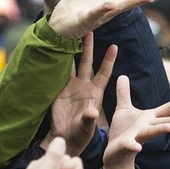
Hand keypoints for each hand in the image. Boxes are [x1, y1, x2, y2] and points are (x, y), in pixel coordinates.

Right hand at [45, 32, 116, 156]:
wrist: (65, 138)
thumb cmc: (81, 134)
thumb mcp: (86, 128)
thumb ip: (88, 120)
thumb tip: (91, 112)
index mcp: (95, 92)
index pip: (104, 73)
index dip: (109, 60)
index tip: (115, 46)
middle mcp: (84, 86)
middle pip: (87, 62)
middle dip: (88, 47)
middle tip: (89, 30)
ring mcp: (71, 86)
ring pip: (72, 64)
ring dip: (71, 50)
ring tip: (70, 34)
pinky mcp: (58, 90)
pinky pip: (58, 72)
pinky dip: (56, 61)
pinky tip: (54, 49)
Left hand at [48, 0, 169, 39]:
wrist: (55, 28)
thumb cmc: (69, 12)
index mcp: (108, 2)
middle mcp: (106, 9)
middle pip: (131, 1)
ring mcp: (97, 15)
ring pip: (118, 7)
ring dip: (133, 2)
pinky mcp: (84, 19)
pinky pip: (95, 13)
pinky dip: (103, 9)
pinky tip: (112, 4)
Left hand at [103, 75, 169, 168]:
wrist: (115, 153)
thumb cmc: (122, 131)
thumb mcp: (124, 108)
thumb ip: (124, 93)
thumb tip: (123, 75)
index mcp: (150, 118)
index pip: (169, 108)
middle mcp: (147, 127)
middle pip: (165, 121)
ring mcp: (138, 137)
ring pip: (152, 133)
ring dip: (161, 130)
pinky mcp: (126, 145)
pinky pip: (131, 145)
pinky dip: (133, 146)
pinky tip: (137, 147)